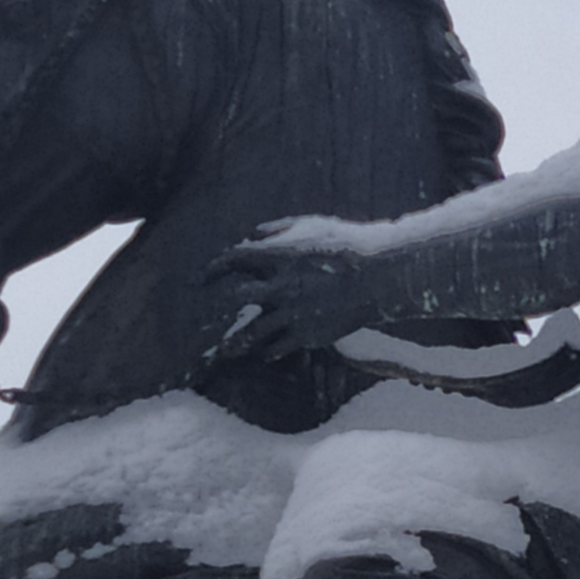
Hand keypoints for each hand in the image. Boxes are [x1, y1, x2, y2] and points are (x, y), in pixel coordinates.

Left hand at [204, 242, 384, 360]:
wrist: (381, 275)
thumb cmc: (346, 243)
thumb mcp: (311, 225)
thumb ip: (277, 229)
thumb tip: (250, 236)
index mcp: (279, 256)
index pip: (233, 260)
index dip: (211, 269)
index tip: (198, 281)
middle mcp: (282, 286)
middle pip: (235, 297)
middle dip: (216, 304)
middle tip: (204, 315)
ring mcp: (294, 313)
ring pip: (252, 333)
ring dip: (236, 342)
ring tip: (226, 350)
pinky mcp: (308, 334)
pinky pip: (278, 349)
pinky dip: (268, 351)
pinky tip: (263, 353)